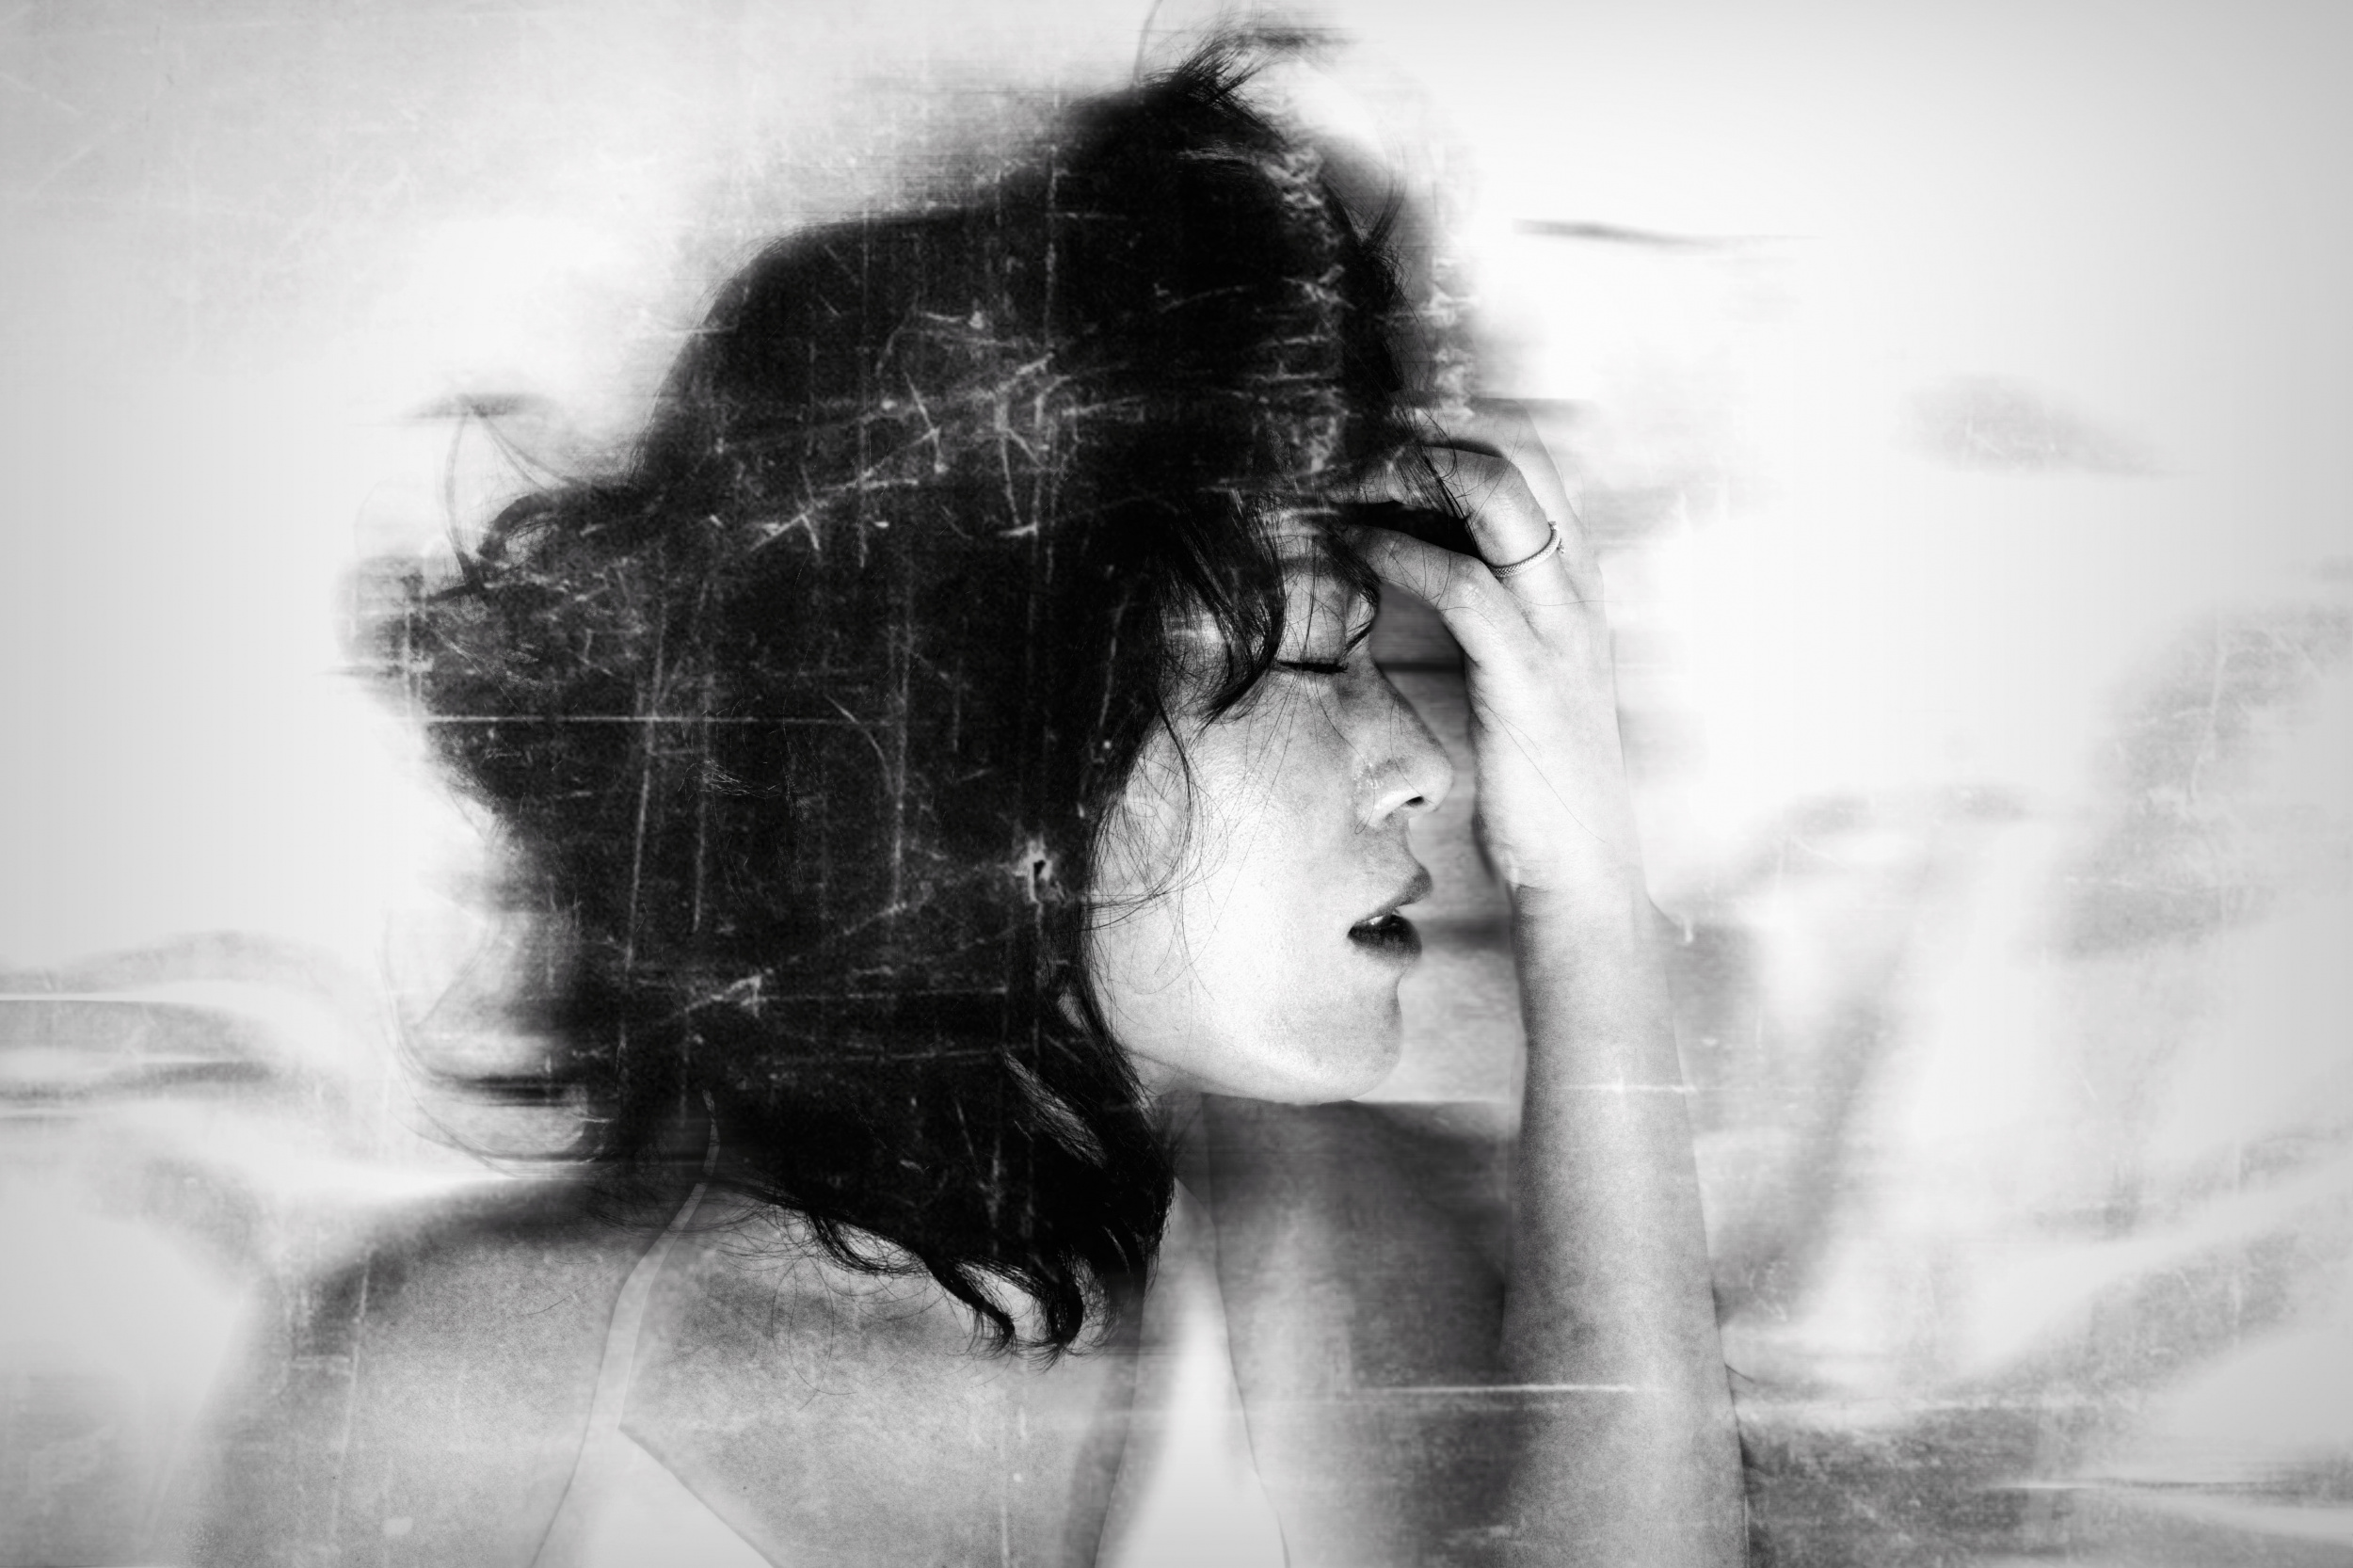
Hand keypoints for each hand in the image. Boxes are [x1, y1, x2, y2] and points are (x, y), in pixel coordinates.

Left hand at [1340, 404, 1638, 898]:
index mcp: (1578, 582)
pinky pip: (1462, 582)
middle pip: (1523, 453)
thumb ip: (1483, 608)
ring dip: (1413, 472)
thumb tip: (1411, 553)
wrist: (1577, 868)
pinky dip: (1401, 552)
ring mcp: (1557, 626)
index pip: (1537, 459)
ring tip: (1350, 475)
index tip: (1388, 425)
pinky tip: (1357, 546)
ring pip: (1499, 496)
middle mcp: (1578, 588)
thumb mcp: (1515, 671)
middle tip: (1363, 435)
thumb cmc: (1535, 774)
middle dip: (1438, 428)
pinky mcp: (1524, 673)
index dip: (1464, 425)